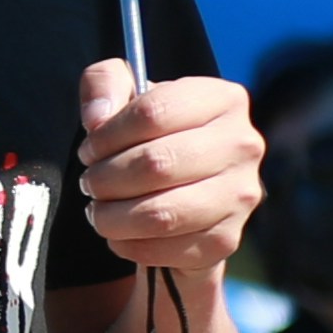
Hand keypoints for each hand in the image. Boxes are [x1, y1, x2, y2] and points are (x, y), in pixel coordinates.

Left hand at [77, 59, 259, 284]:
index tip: (90, 149)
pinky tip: (120, 232)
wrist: (177, 190)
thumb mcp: (123, 94)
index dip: (106, 134)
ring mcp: (241, 195)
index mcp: (222, 99)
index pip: (153, 112)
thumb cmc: (146, 134)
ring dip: (112, 216)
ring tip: (99, 209)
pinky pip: (167, 250)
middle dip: (104, 178)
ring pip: (161, 213)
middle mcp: (243, 146)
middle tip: (90, 183)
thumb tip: (97, 119)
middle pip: (156, 164)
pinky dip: (128, 244)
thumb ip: (103, 82)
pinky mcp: (227, 238)